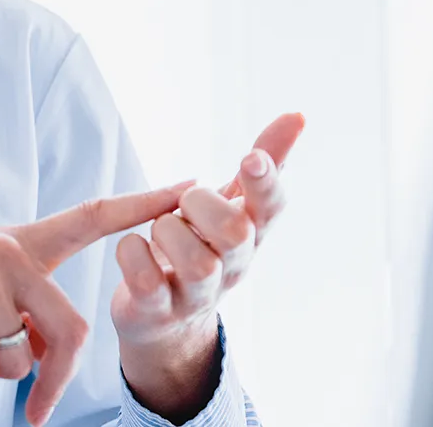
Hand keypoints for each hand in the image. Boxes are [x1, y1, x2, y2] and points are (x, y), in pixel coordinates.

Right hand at [0, 182, 194, 426]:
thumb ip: (13, 302)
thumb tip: (42, 351)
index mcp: (13, 243)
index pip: (90, 217)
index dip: (143, 205)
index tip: (188, 186)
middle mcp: (5, 255)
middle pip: (72, 326)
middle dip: (57, 379)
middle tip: (36, 414)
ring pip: (23, 358)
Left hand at [109, 113, 304, 414]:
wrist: (164, 317)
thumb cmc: (202, 245)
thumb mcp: (232, 204)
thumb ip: (263, 161)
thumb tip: (298, 115)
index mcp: (251, 234)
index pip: (273, 208)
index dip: (266, 182)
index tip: (250, 157)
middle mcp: (232, 267)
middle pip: (236, 233)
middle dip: (202, 205)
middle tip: (184, 205)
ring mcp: (198, 295)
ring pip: (197, 262)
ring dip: (168, 231)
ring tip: (160, 230)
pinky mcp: (158, 311)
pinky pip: (146, 282)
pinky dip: (133, 254)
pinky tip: (135, 247)